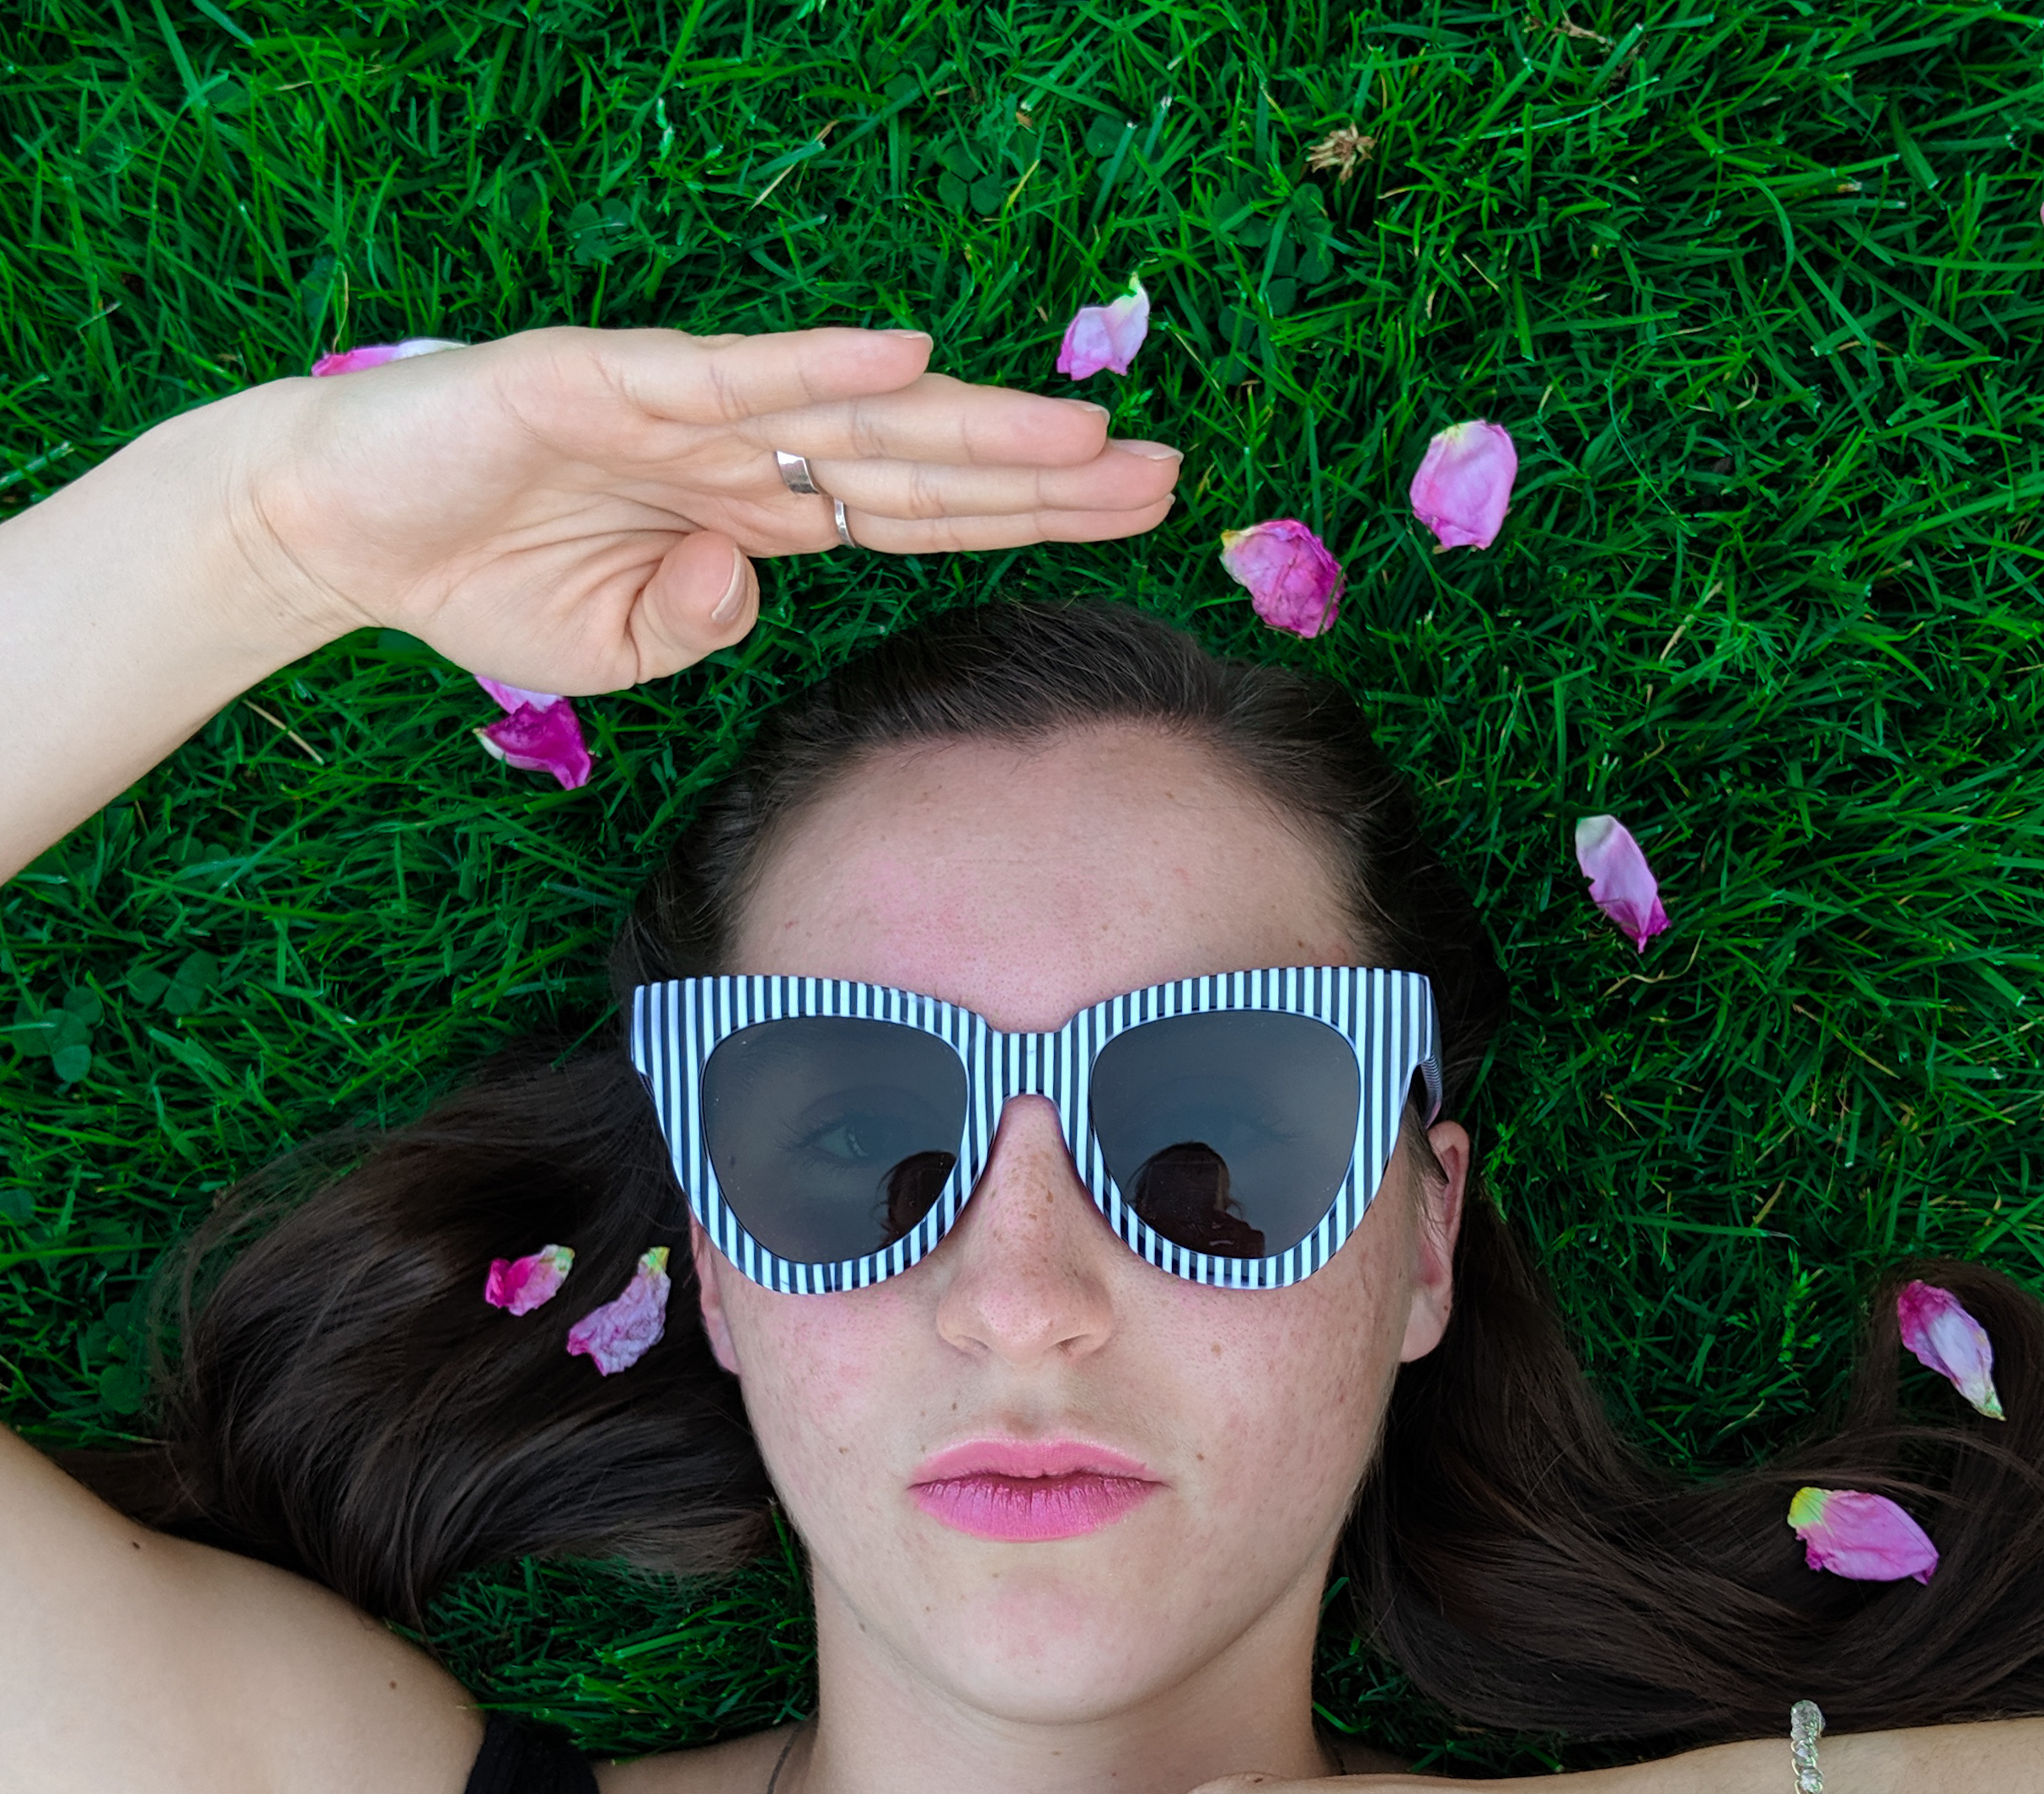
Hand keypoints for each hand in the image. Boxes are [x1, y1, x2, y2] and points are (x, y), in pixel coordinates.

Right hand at [234, 325, 1180, 693]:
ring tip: (1085, 433)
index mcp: (757, 514)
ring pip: (853, 416)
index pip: (921, 515)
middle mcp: (745, 450)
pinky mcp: (606, 382)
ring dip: (971, 423)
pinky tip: (912, 358)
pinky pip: (728, 377)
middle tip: (1167, 473)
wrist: (344, 533)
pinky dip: (815, 368)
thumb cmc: (482, 584)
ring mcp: (685, 411)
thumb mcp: (617, 653)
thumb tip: (753, 579)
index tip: (1129, 514)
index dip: (1025, 516)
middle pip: (922, 464)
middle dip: (1043, 474)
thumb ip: (699, 626)